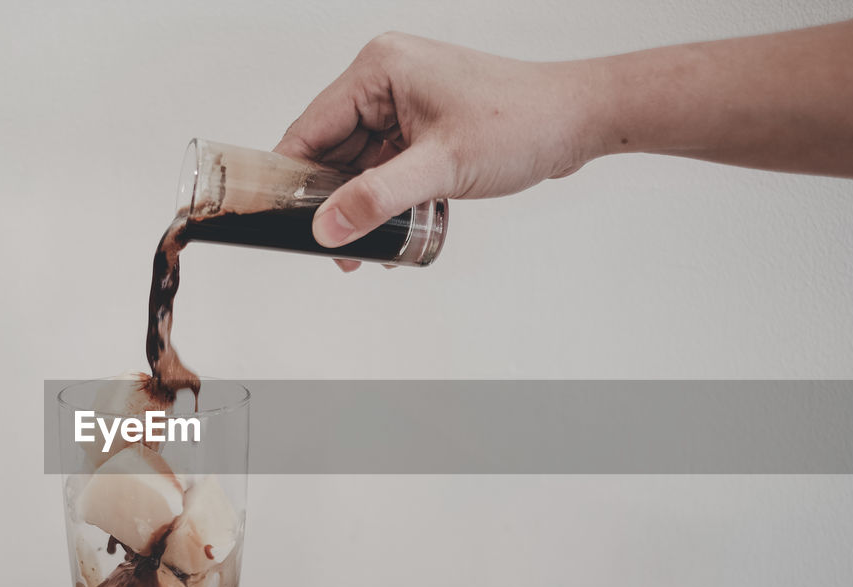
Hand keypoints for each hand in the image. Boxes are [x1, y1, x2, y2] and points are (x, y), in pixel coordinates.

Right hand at [274, 32, 595, 264]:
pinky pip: (386, 163)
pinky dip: (385, 197)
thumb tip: (324, 230)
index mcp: (379, 69)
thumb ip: (376, 199)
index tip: (273, 219)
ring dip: (359, 205)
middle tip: (331, 250)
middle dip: (329, 201)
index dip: (288, 177)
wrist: (579, 120)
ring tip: (363, 251)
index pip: (310, 128)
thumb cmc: (521, 124)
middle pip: (330, 148)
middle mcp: (386, 78)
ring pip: (358, 161)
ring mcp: (405, 100)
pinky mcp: (423, 122)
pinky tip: (389, 233)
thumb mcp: (441, 167)